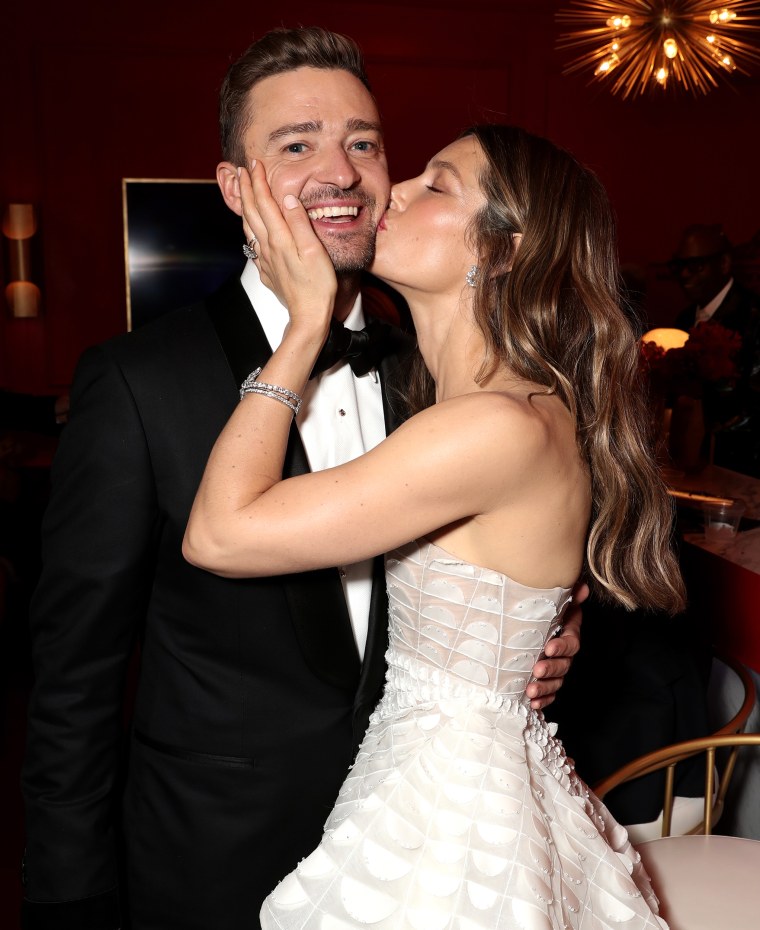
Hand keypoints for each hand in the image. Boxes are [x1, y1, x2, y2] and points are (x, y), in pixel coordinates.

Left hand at [239, 162, 336, 337]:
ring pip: (248, 227)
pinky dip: (249, 229)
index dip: (258, 181)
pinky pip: (253, 245)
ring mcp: (265, 260)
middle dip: (246, 189)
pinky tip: (251, 228)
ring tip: (242, 193)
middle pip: (252, 212)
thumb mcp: (314, 251)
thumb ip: (299, 222)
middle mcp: (268, 247)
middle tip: (242, 171)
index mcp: (280, 238)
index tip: (255, 164)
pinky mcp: (267, 271)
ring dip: (244, 207)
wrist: (308, 316)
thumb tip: (286, 198)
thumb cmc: (317, 286)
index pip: (265, 203)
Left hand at [526, 581, 586, 709]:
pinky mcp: (547, 681)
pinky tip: (533, 703)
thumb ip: (570, 595)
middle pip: (563, 666)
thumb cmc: (545, 612)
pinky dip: (543, 699)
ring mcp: (557, 670)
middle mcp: (564, 655)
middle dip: (550, 669)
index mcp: (568, 636)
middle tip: (536, 670)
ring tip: (530, 691)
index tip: (549, 648)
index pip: (570, 643)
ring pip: (556, 682)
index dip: (561, 647)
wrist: (532, 623)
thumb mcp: (556, 603)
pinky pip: (549, 693)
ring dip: (545, 688)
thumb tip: (581, 585)